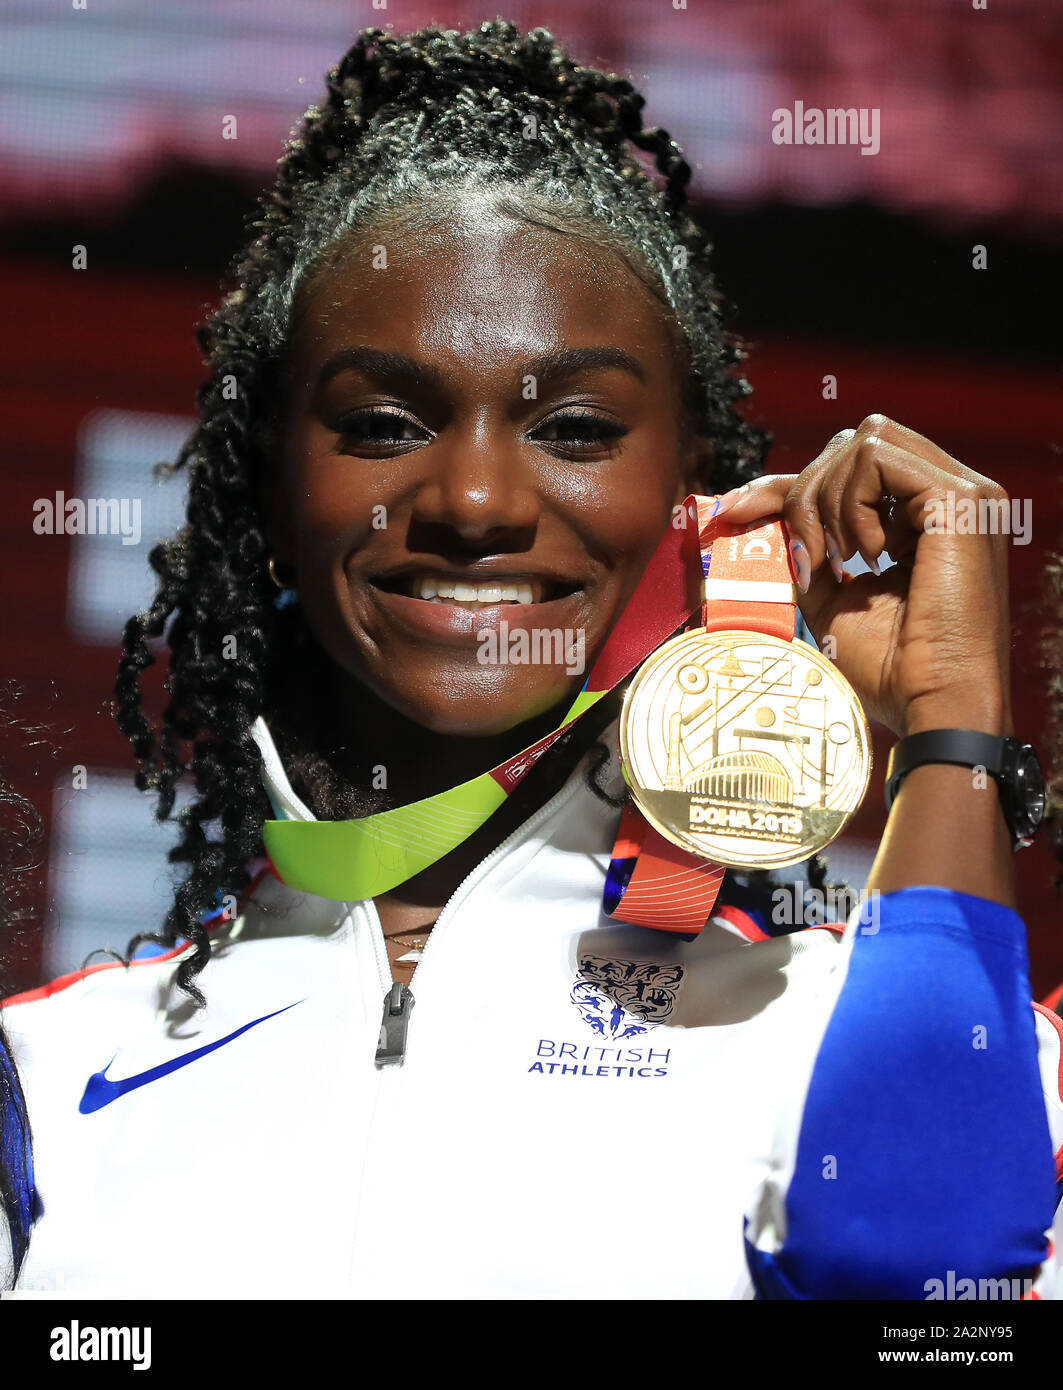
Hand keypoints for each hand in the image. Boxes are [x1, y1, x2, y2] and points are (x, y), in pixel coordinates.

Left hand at [717, 414, 1013, 736]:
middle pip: (855, 443)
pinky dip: (852, 504)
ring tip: (838, 561)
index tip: (739, 512)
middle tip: (804, 557)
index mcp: (925, 518)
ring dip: (827, 500)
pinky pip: (877, 459)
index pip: (850, 468)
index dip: (787, 483)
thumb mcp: (828, 599)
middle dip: (805, 492)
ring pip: (865, 442)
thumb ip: (801, 551)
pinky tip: (865, 556)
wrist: (930, 703)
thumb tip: (751, 513)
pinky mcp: (962, 499)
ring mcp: (964, 493)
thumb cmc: (890, 668)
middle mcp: (949, 497)